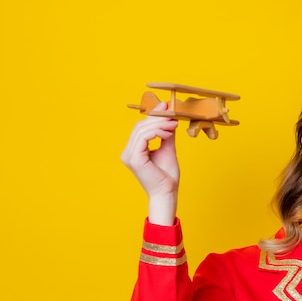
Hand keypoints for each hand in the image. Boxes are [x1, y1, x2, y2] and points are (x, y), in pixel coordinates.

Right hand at [121, 102, 178, 224]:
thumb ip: (166, 134)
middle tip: (173, 116)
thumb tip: (168, 117)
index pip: (140, 128)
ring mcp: (129, 156)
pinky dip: (157, 132)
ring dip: (160, 124)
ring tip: (173, 126)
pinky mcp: (134, 158)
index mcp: (133, 151)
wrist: (167, 193)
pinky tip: (168, 134)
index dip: (153, 116)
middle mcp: (127, 152)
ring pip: (142, 130)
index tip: (166, 108)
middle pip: (140, 126)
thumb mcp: (167, 149)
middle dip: (157, 118)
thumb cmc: (167, 176)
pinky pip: (144, 137)